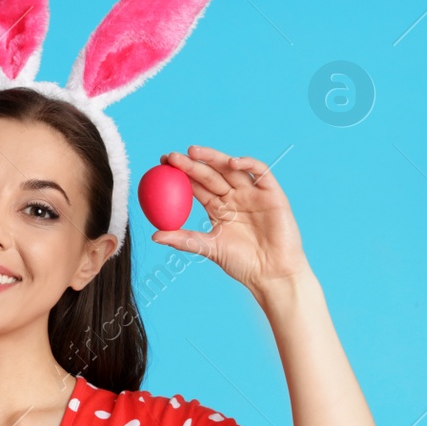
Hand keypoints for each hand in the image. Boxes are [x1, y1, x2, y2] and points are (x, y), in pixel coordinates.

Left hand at [150, 144, 309, 295]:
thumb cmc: (242, 263)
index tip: (161, 167)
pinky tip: (230, 162)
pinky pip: (261, 172)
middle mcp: (234, 197)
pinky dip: (247, 164)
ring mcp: (253, 194)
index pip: (197, 186)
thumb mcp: (208, 248)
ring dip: (213, 158)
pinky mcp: (272, 194)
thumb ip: (184, 240)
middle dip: (191, 163)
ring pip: (231, 169)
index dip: (180, 175)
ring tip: (193, 152)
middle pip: (211, 174)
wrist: (272, 273)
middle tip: (171, 157)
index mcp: (218, 208)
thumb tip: (154, 236)